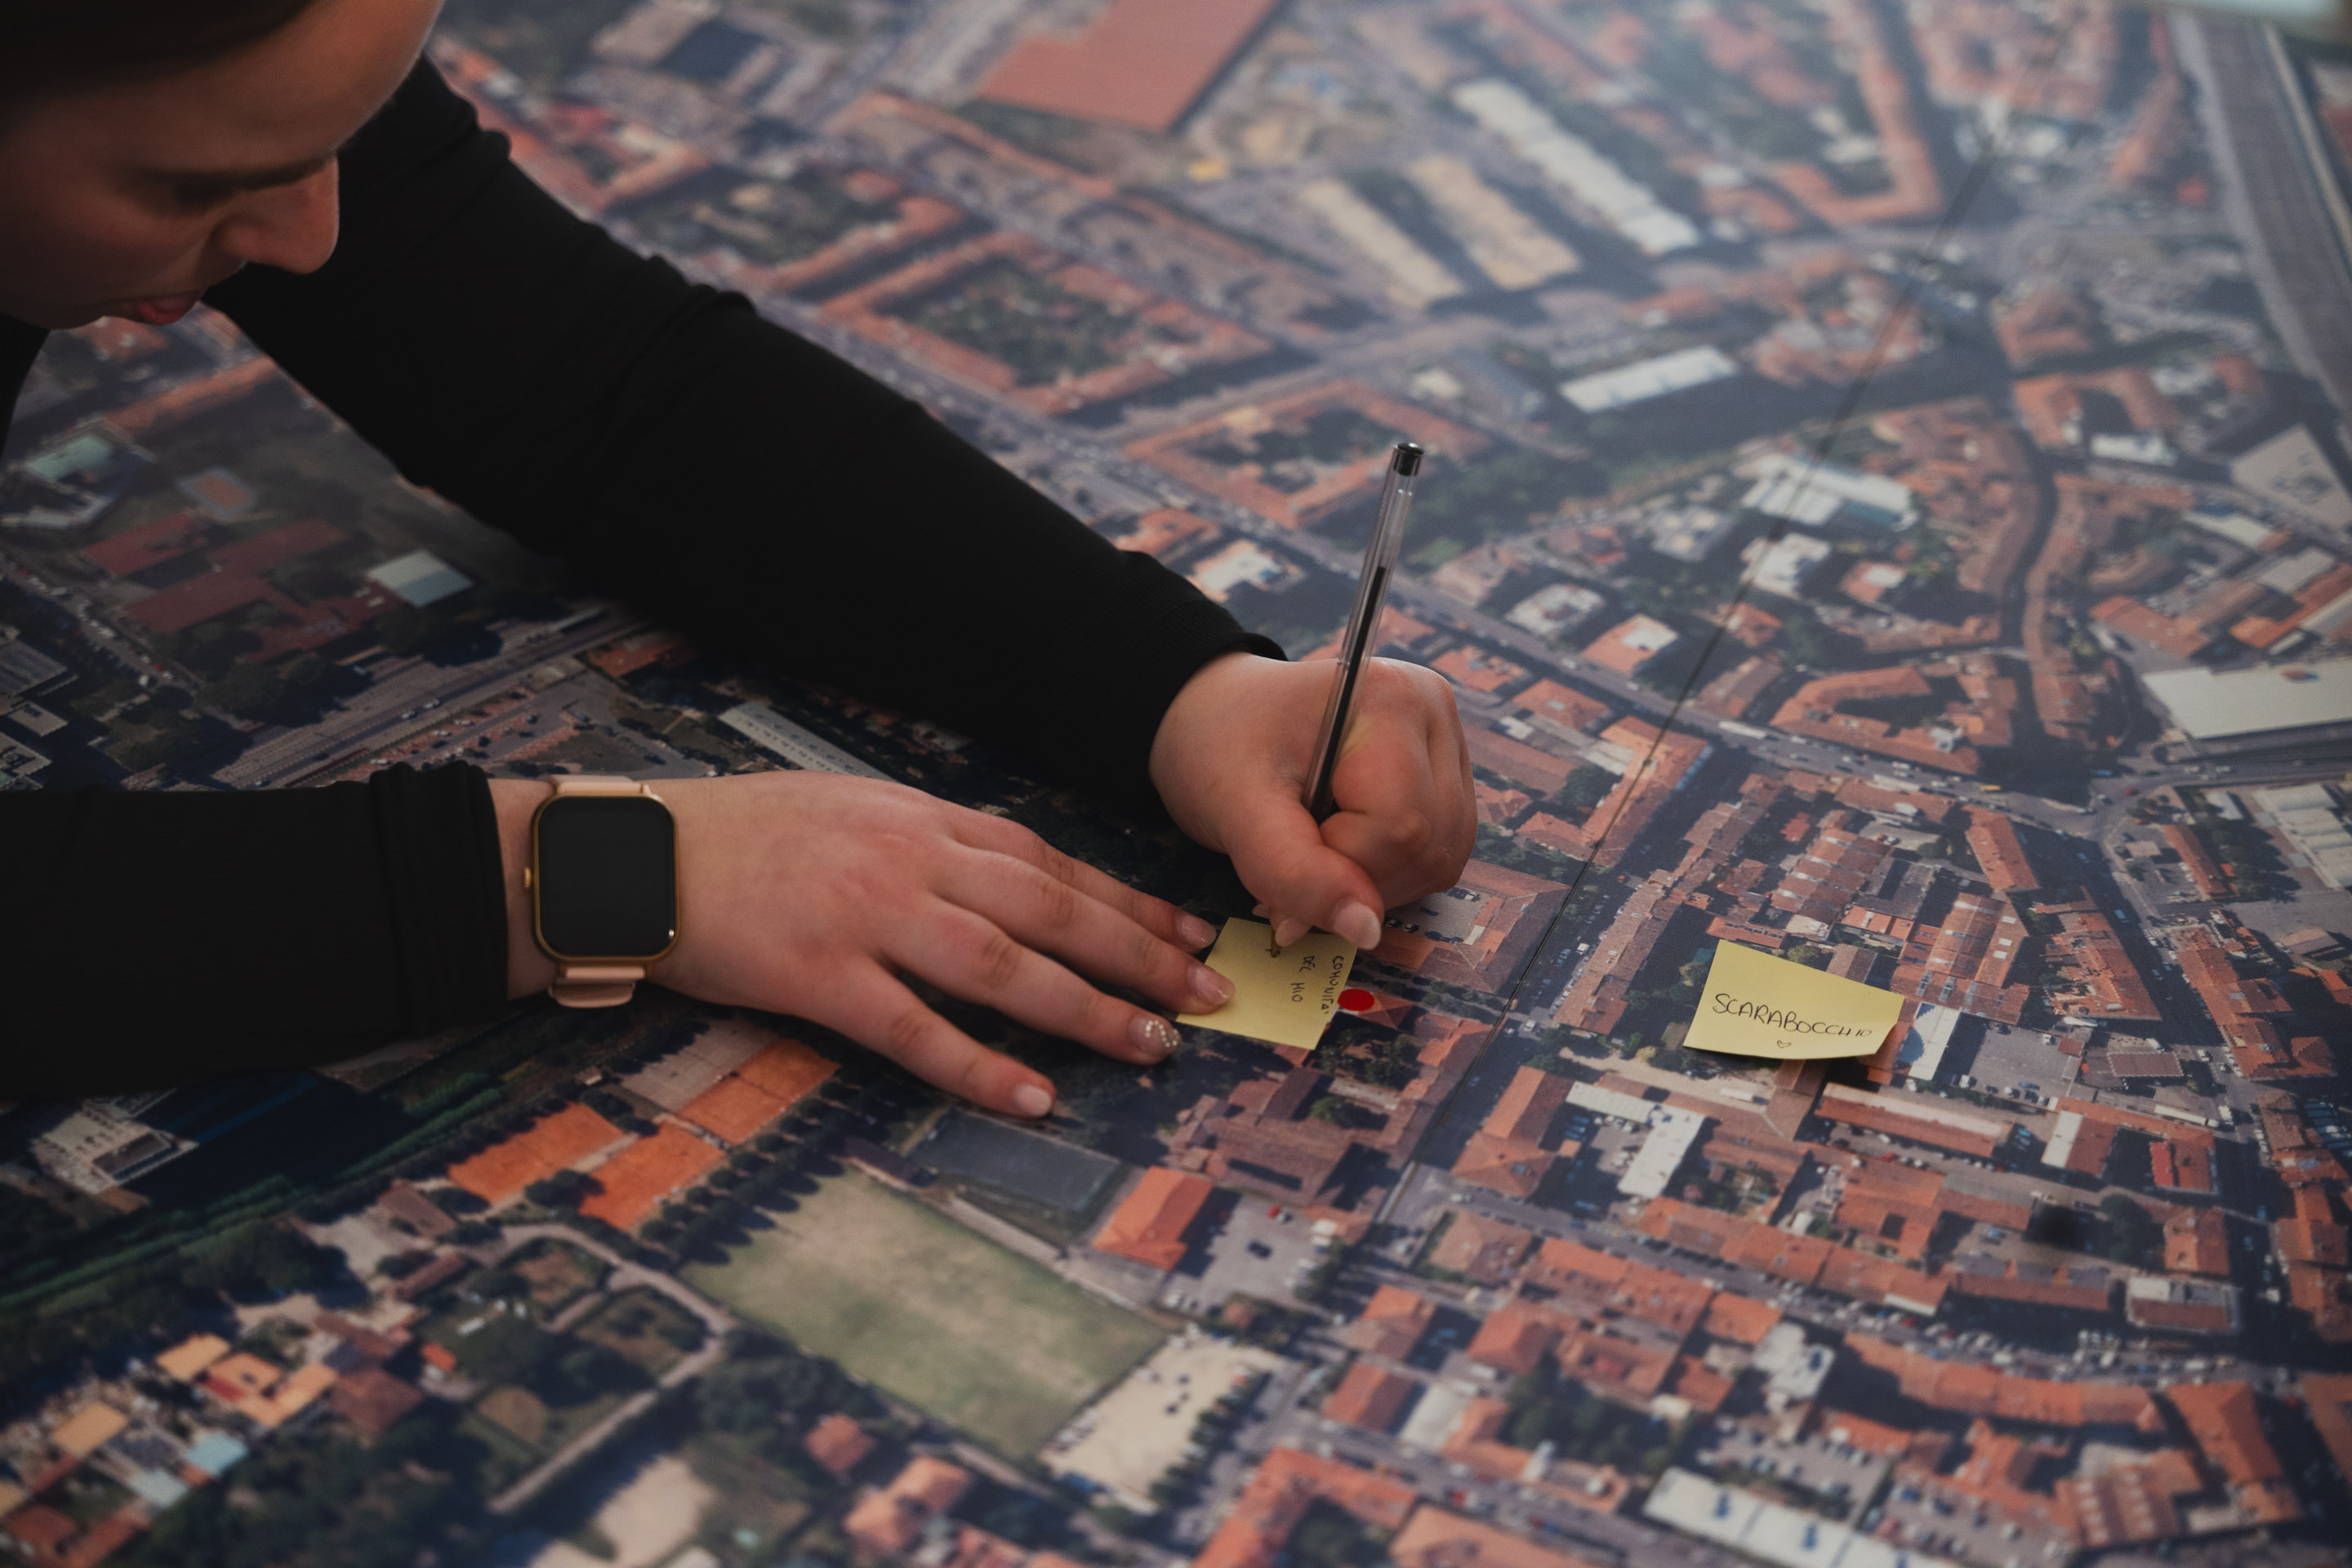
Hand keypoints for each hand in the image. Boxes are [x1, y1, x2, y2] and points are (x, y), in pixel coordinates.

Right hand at [494, 773, 1234, 1117]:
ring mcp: (866, 917)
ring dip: (1086, 1009)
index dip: (1128, 902)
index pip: (1051, 862)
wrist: (636, 854)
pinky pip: (915, 1029)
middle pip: (1050, 911)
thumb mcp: (851, 812)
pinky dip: (980, 1067)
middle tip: (1208, 995)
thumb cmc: (744, 836)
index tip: (1191, 934)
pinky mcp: (818, 975)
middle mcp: (911, 861)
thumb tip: (1008, 877)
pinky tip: (1034, 1098)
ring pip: (1003, 967)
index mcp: (922, 819)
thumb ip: (928, 841)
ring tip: (1152, 1045)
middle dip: (1140, 954)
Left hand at [1148, 651, 1474, 948]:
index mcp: (1393, 699)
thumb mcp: (1237, 807)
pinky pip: (1435, 859)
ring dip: (1368, 884)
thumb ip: (1293, 870)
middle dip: (1351, 878)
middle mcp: (1435, 716)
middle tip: (1286, 855)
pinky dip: (1383, 875)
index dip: (1339, 863)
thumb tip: (1367, 931)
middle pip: (1426, 846)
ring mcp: (1447, 749)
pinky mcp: (1445, 783)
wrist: (1216, 718)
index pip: (1399, 825)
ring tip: (1307, 849)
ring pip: (1437, 861)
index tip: (1280, 841)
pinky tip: (1337, 850)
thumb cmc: (1220, 746)